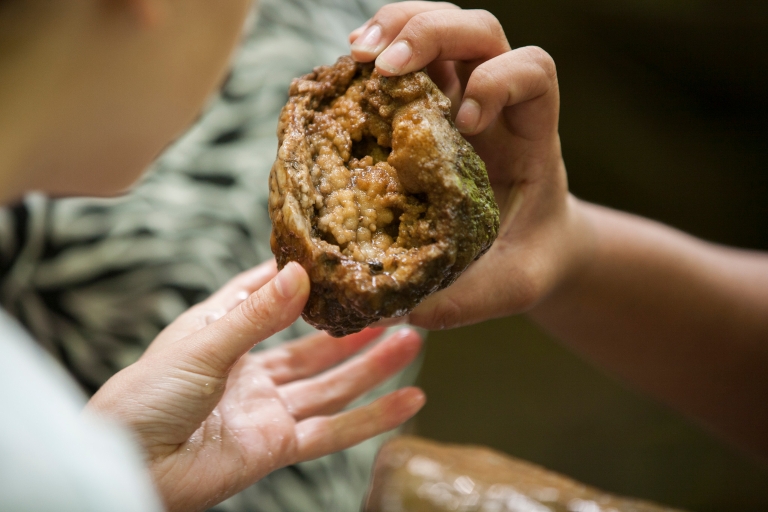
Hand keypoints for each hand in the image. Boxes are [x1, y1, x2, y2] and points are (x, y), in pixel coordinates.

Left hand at [87, 260, 424, 511]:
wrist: (130, 468)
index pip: (268, 295)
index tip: (336, 254)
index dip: (300, 277)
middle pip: (312, 343)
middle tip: (392, 303)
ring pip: (331, 383)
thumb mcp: (202, 346)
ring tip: (413, 339)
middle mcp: (249, 368)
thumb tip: (300, 274)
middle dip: (352, 326)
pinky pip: (333, 431)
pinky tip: (408, 401)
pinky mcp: (278, 445)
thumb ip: (256, 316)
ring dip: (372, 365)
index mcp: (222, 332)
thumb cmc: (144, 399)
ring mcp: (266, 408)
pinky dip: (372, 418)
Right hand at [350, 2, 594, 328]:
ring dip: (399, 25)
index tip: (467, 123)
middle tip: (386, 65)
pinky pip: (407, 56)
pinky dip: (379, 48)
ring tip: (357, 51)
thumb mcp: (511, 287)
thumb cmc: (526, 260)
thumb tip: (402, 310)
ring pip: (443, 24)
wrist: (534, 247)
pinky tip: (348, 67)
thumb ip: (468, 300)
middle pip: (480, 30)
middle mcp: (498, 104)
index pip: (534, 72)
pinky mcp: (429, 104)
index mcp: (531, 137)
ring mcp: (461, 96)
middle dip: (433, 33)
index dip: (501, 80)